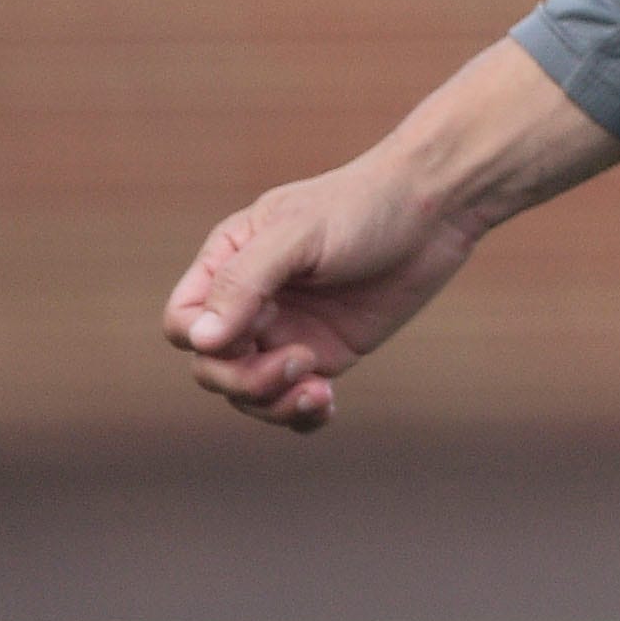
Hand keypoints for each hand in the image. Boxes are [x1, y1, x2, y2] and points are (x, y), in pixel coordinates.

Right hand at [160, 157, 481, 433]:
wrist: (436, 209)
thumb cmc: (364, 206)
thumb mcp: (300, 233)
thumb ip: (246, 281)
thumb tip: (199, 340)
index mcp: (229, 262)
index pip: (183, 322)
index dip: (203, 342)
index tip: (252, 333)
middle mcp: (251, 302)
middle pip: (212, 367)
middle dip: (246, 380)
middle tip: (303, 362)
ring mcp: (287, 330)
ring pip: (249, 393)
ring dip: (275, 405)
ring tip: (321, 391)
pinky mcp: (325, 352)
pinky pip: (293, 399)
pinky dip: (301, 414)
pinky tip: (326, 405)